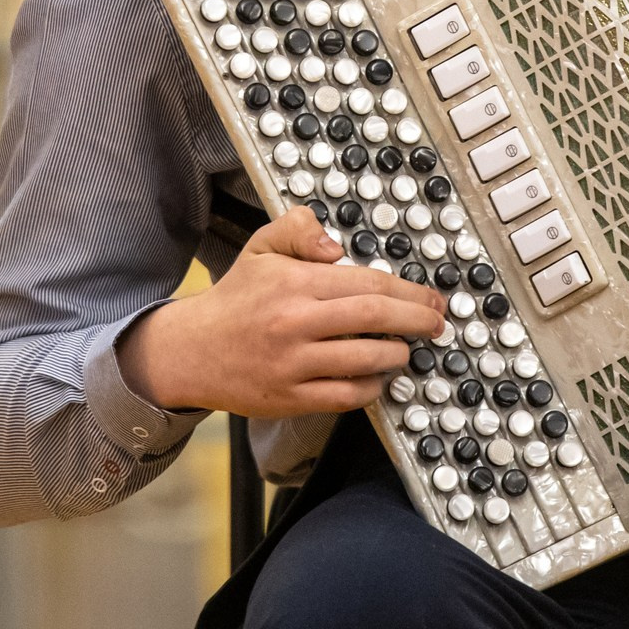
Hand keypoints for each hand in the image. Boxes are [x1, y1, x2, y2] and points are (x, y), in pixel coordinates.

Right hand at [117, 206, 446, 417]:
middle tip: (436, 323)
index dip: (408, 291)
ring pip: (366, 360)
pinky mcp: (290, 398)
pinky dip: (371, 387)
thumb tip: (337, 246)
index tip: (430, 297)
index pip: (368, 283)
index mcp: (295, 283)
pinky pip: (346, 396)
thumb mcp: (261, 248)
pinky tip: (378, 376)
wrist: (192, 351)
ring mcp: (294, 364)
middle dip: (417, 320)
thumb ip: (298, 229)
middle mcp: (296, 323)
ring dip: (398, 354)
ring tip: (406, 349)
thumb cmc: (236, 298)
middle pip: (376, 318)